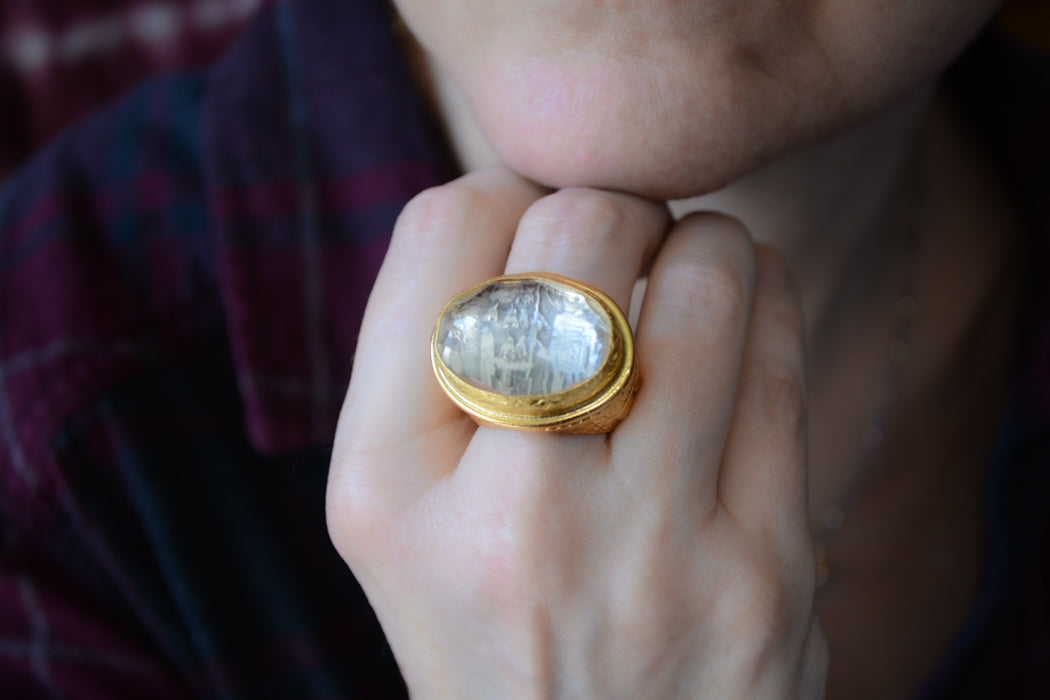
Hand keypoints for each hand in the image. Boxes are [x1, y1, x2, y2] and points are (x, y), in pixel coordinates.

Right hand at [327, 167, 826, 697]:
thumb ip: (434, 362)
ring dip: (702, 243)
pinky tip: (741, 319)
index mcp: (387, 491)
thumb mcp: (402, 517)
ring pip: (707, 276)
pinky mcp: (764, 570)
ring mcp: (650, 548)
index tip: (530, 238)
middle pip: (578, 233)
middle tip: (617, 251)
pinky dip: (764, 299)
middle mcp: (512, 518)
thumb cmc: (494, 623)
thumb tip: (534, 204)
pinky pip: (783, 355)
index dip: (502, 201)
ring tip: (685, 275)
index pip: (443, 232)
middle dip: (610, 209)